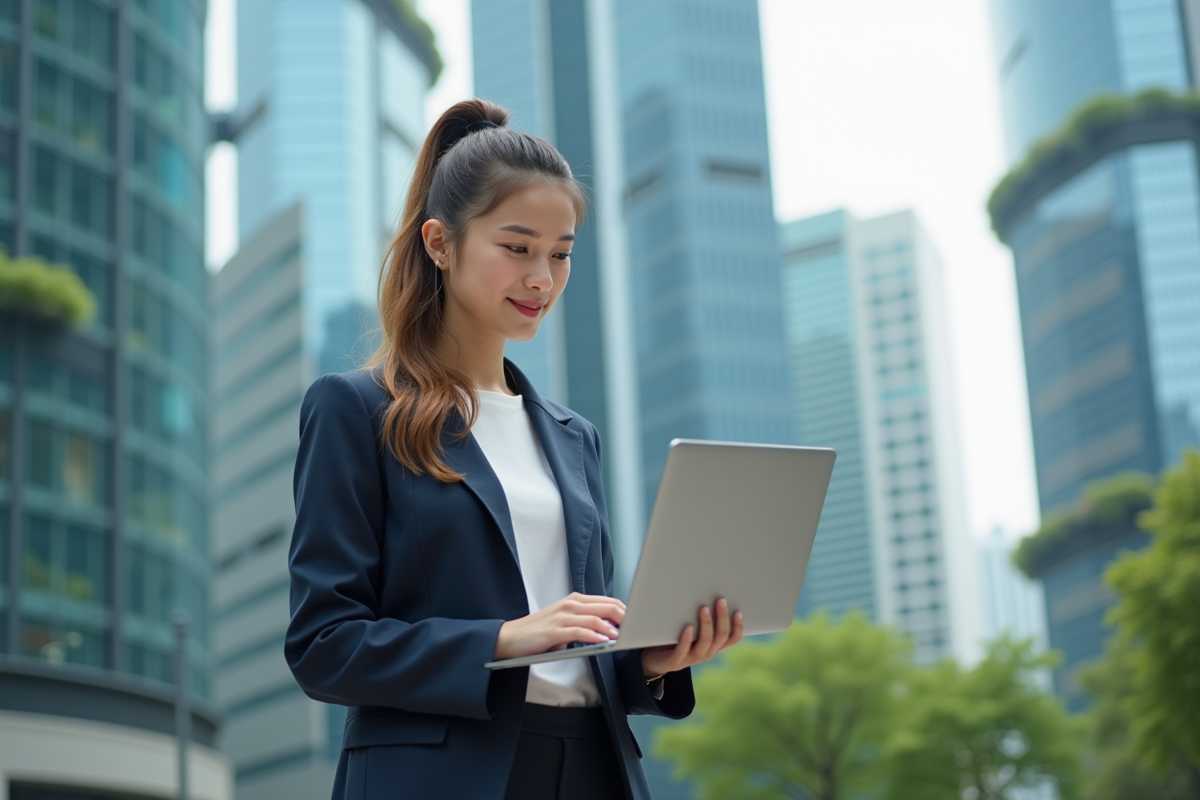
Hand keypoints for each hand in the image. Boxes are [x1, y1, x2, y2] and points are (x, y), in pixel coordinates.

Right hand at [495, 592, 625, 659]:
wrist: (510, 637)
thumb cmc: (539, 633)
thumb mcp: (565, 623)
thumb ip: (585, 622)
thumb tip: (609, 630)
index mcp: (574, 601)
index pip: (607, 601)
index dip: (624, 611)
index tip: (636, 622)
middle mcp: (570, 604)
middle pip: (605, 606)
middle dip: (624, 618)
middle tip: (637, 629)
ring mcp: (562, 616)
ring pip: (595, 618)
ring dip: (612, 628)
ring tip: (624, 637)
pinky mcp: (555, 630)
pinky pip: (580, 631)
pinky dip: (595, 636)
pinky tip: (604, 643)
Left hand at [640, 598, 742, 678]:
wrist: (656, 660)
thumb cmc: (677, 638)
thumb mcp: (694, 629)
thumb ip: (702, 618)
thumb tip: (708, 591)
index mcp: (713, 646)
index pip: (732, 639)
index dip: (738, 626)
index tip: (738, 611)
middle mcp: (707, 652)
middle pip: (721, 636)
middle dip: (722, 617)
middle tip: (720, 600)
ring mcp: (692, 658)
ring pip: (706, 641)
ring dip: (706, 624)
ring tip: (704, 608)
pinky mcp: (676, 661)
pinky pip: (684, 649)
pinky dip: (687, 638)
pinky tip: (688, 626)